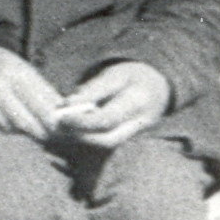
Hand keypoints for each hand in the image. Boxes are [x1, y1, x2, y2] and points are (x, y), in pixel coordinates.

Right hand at [0, 22, 66, 140]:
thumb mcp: (18, 66)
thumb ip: (39, 87)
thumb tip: (62, 110)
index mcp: (14, 72)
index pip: (43, 106)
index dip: (56, 122)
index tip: (66, 129)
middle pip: (28, 123)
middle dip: (42, 131)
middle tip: (51, 135)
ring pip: (11, 127)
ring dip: (22, 128)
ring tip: (23, 118)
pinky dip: (2, 123)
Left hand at [49, 60, 171, 150]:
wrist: (159, 86)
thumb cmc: (133, 77)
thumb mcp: (114, 75)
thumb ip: (92, 90)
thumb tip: (67, 104)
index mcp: (138, 102)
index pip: (107, 120)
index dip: (82, 122)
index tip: (62, 118)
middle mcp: (141, 123)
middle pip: (108, 140)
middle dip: (80, 136)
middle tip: (59, 126)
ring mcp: (138, 134)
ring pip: (108, 144)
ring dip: (83, 138)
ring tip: (64, 126)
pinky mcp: (132, 138)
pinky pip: (109, 143)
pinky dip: (90, 138)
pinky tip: (74, 130)